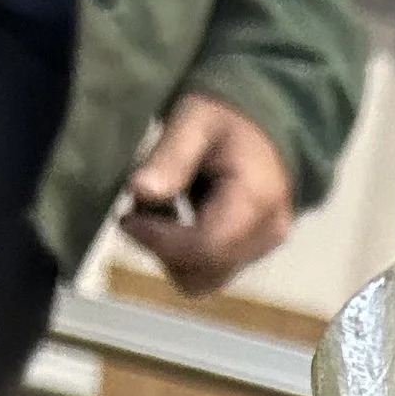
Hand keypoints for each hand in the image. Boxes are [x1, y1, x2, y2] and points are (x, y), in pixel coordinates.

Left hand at [121, 96, 294, 294]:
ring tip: (160, 213)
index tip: (127, 218)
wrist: (267, 124)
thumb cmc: (228, 115)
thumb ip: (170, 156)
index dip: (159, 241)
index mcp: (255, 200)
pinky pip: (210, 273)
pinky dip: (184, 255)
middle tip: (141, 210)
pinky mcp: (253, 256)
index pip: (206, 246)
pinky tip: (177, 221)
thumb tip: (139, 192)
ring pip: (204, 280)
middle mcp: (265, 235)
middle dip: (162, 248)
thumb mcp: (194, 119)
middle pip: (203, 273)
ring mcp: (262, 250)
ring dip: (171, 255)